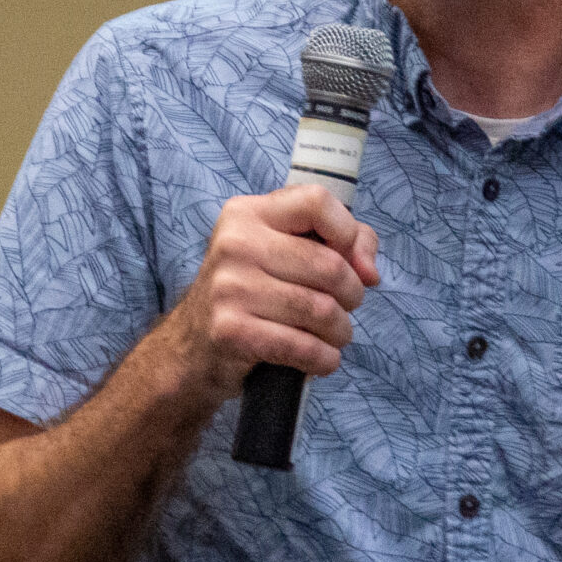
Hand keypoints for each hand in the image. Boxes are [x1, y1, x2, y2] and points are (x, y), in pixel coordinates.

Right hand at [148, 185, 379, 406]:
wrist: (192, 346)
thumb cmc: (250, 293)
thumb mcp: (283, 252)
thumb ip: (339, 243)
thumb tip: (369, 271)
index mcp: (248, 213)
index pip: (316, 201)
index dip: (348, 232)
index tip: (350, 261)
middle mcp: (235, 243)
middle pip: (329, 265)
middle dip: (351, 295)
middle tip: (343, 308)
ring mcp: (229, 287)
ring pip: (320, 310)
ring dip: (340, 332)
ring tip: (333, 336)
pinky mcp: (230, 330)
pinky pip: (303, 346)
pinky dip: (324, 359)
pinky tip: (321, 359)